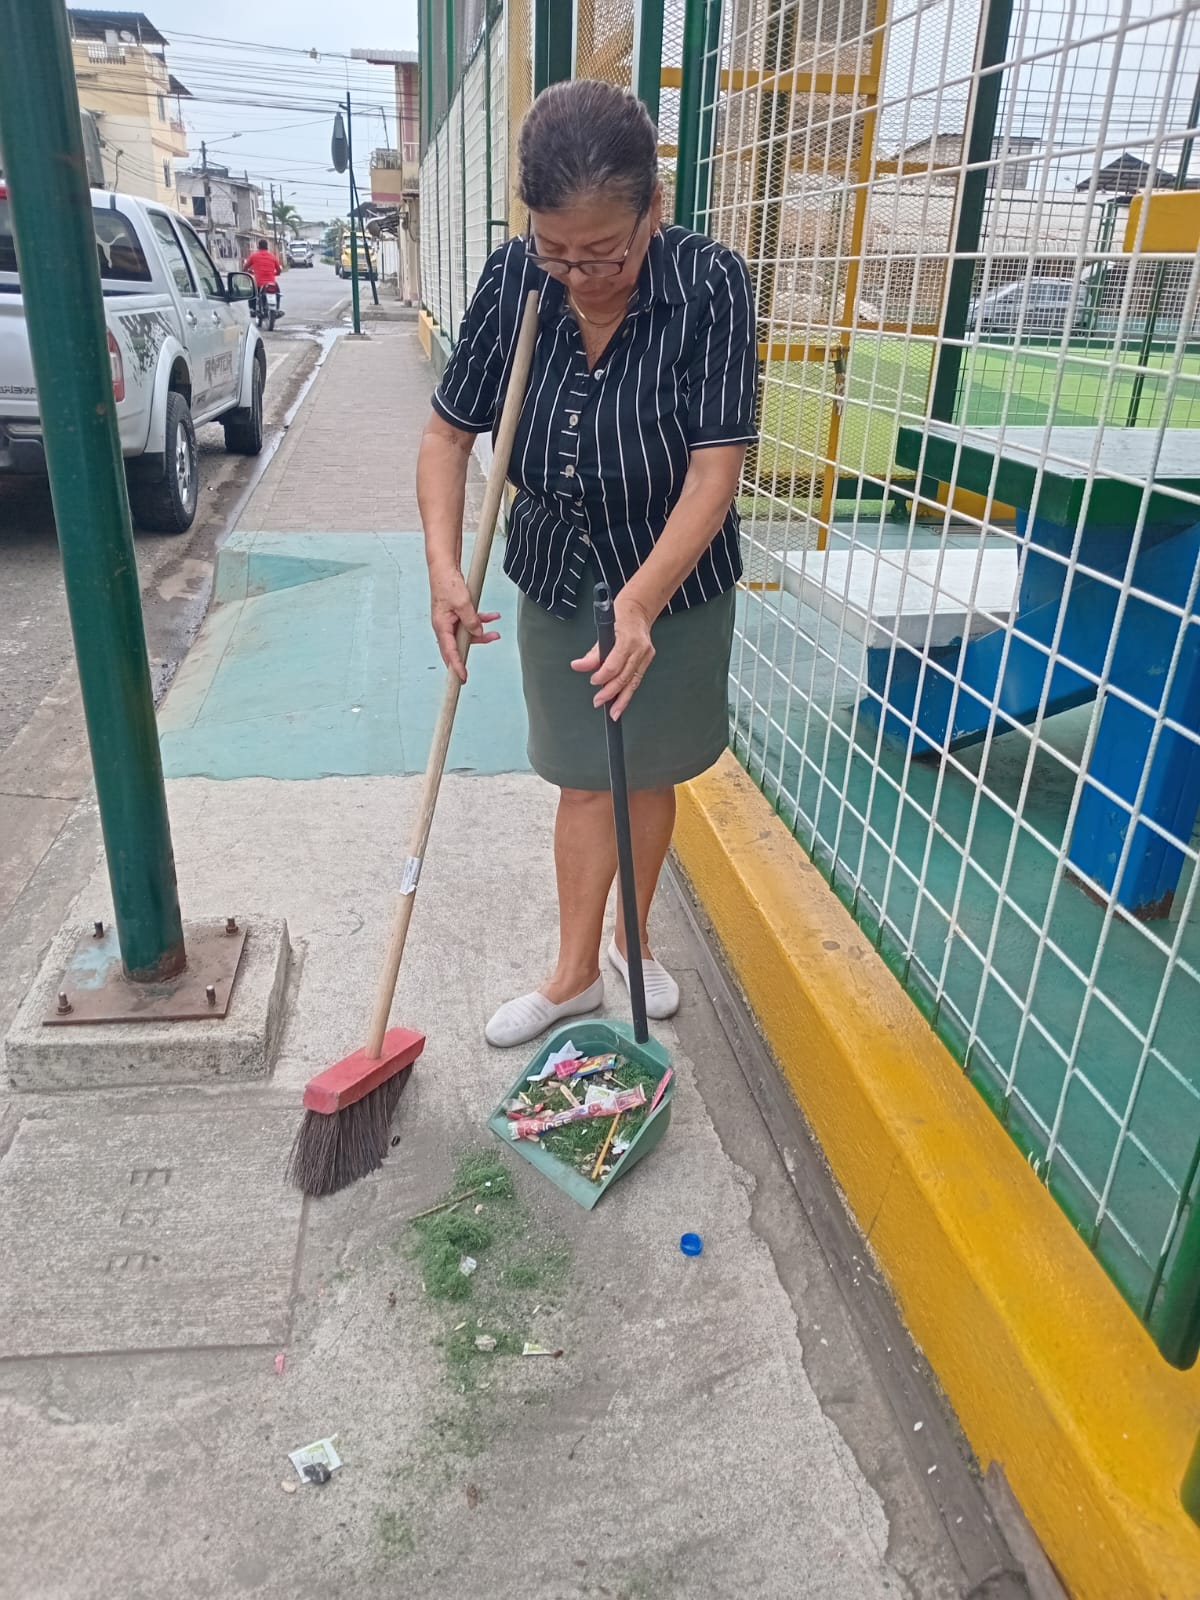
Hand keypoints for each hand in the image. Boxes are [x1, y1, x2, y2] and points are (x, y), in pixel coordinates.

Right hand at [429, 564, 499, 682]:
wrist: (444, 567)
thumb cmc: (448, 584)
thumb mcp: (463, 603)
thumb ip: (472, 621)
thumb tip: (478, 633)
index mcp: (441, 626)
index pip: (449, 652)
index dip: (457, 666)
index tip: (462, 678)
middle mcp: (444, 626)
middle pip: (458, 646)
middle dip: (473, 649)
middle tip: (483, 654)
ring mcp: (450, 621)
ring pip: (466, 634)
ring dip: (482, 633)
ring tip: (496, 632)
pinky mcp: (456, 614)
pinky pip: (469, 622)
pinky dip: (480, 620)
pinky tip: (492, 617)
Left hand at [571, 590, 654, 720]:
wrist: (639, 610)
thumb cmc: (621, 616)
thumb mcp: (603, 631)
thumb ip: (592, 654)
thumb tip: (578, 666)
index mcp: (628, 640)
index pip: (614, 665)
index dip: (602, 676)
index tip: (593, 681)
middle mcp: (640, 649)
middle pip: (625, 677)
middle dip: (611, 693)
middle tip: (598, 702)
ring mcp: (646, 655)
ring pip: (633, 682)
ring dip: (622, 699)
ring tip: (613, 712)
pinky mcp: (647, 660)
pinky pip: (636, 679)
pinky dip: (628, 691)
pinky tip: (621, 701)